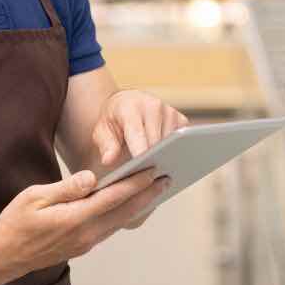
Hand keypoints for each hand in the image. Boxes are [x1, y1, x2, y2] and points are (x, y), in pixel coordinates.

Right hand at [0, 168, 170, 284]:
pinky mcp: (82, 246)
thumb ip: (66, 188)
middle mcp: (85, 233)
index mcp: (75, 218)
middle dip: (147, 194)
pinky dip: (124, 215)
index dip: (135, 184)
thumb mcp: (34, 197)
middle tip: (167, 178)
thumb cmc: (16, 222)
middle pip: (124, 211)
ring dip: (139, 206)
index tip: (153, 171)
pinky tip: (130, 206)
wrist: (5, 256)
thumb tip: (91, 177)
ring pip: (120, 221)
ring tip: (155, 190)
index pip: (113, 198)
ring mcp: (85, 242)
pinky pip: (110, 228)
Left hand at [90, 90, 188, 228]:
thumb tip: (109, 161)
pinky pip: (182, 143)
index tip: (142, 168)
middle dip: (154, 161)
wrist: (126, 104)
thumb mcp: (102, 132)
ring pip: (172, 144)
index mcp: (131, 107)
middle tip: (149, 180)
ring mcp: (170, 112)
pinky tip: (167, 166)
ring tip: (158, 174)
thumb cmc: (113, 121)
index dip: (140, 152)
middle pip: (158, 141)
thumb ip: (106, 146)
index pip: (137, 133)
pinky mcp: (182, 120)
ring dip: (166, 158)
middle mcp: (154, 106)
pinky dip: (175, 154)